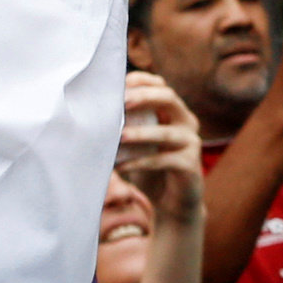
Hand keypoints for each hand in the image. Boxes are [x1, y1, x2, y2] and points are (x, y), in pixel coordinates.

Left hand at [120, 70, 204, 219]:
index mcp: (173, 110)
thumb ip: (127, 122)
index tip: (115, 88)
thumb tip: (92, 109)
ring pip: (167, 132)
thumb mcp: (138, 140)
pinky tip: (121, 167)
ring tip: (118, 137)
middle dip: (142, 97)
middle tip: (119, 104)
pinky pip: (164, 160)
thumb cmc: (150, 164)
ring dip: (140, 134)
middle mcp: (186, 121)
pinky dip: (140, 162)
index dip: (139, 81)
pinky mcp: (191, 165)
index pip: (159, 84)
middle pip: (168, 98)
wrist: (171, 200)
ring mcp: (191, 143)